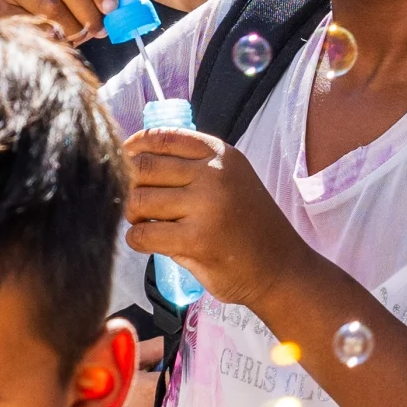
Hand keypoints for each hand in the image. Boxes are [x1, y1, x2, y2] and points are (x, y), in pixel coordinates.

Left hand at [124, 126, 302, 306]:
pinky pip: (143, 235)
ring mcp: (206, 206)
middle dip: (129, 185)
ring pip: (139, 201)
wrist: (281, 268)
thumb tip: (135, 158)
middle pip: (143, 167)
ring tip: (144, 223)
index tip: (124, 161)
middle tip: (135, 203)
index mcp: (220, 154)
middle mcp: (213, 173)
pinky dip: (137, 240)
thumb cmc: (248, 226)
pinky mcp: (196, 240)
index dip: (133, 148)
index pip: (161, 137)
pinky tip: (149, 243)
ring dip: (132, 215)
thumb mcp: (231, 180)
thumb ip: (192, 166)